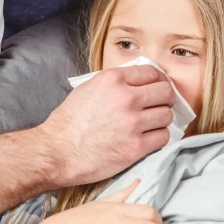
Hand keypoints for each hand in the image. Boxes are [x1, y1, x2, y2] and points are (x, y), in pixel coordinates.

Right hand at [40, 65, 174, 186]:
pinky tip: (147, 139)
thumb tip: (137, 82)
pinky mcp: (136, 147)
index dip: (157, 81)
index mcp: (113, 80)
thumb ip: (114, 83)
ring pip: (167, 115)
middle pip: (165, 92)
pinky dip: (158, 138)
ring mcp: (132, 123)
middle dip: (164, 99)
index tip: (157, 88)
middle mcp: (126, 98)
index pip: (152, 72)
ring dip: (161, 120)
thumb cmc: (68, 123)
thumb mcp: (88, 89)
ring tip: (150, 125)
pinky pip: (163, 137)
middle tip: (158, 106)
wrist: (57, 152)